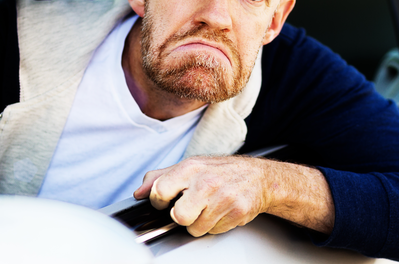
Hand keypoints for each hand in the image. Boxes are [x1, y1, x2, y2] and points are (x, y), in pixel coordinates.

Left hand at [133, 156, 269, 236]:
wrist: (258, 177)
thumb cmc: (221, 171)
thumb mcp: (189, 167)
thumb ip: (160, 177)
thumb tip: (140, 192)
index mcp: (190, 168)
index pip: (160, 191)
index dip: (158, 201)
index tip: (165, 201)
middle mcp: (206, 182)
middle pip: (178, 216)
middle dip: (181, 216)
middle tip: (190, 207)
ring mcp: (223, 198)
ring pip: (195, 229)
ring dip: (200, 222)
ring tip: (208, 208)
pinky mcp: (236, 212)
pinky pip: (214, 231)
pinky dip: (215, 225)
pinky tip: (220, 211)